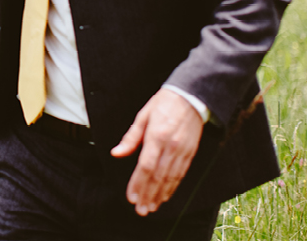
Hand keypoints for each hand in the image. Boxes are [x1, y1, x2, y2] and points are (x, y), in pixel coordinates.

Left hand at [110, 88, 203, 215]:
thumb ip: (130, 138)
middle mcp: (171, 147)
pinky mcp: (190, 153)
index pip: (146, 166)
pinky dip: (173, 188)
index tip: (131, 197)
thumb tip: (116, 153)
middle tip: (141, 210)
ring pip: (171, 179)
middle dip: (148, 195)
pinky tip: (166, 196)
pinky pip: (181, 174)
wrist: (191, 96)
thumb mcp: (143, 116)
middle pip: (158, 177)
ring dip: (160, 196)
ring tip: (151, 208)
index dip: (138, 184)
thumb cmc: (163, 104)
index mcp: (156, 136)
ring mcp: (182, 151)